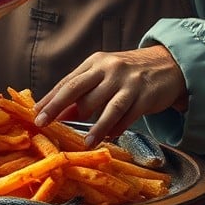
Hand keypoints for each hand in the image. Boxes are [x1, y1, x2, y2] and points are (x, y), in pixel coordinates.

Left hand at [33, 45, 187, 147]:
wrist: (169, 64)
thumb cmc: (129, 73)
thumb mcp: (105, 76)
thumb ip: (84, 92)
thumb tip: (60, 112)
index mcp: (95, 62)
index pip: (68, 82)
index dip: (50, 98)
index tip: (35, 113)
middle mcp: (110, 69)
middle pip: (78, 89)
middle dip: (58, 107)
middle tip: (43, 123)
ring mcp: (128, 82)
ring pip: (107, 106)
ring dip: (95, 126)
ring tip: (86, 142)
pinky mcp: (145, 95)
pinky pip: (128, 115)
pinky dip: (118, 128)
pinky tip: (109, 137)